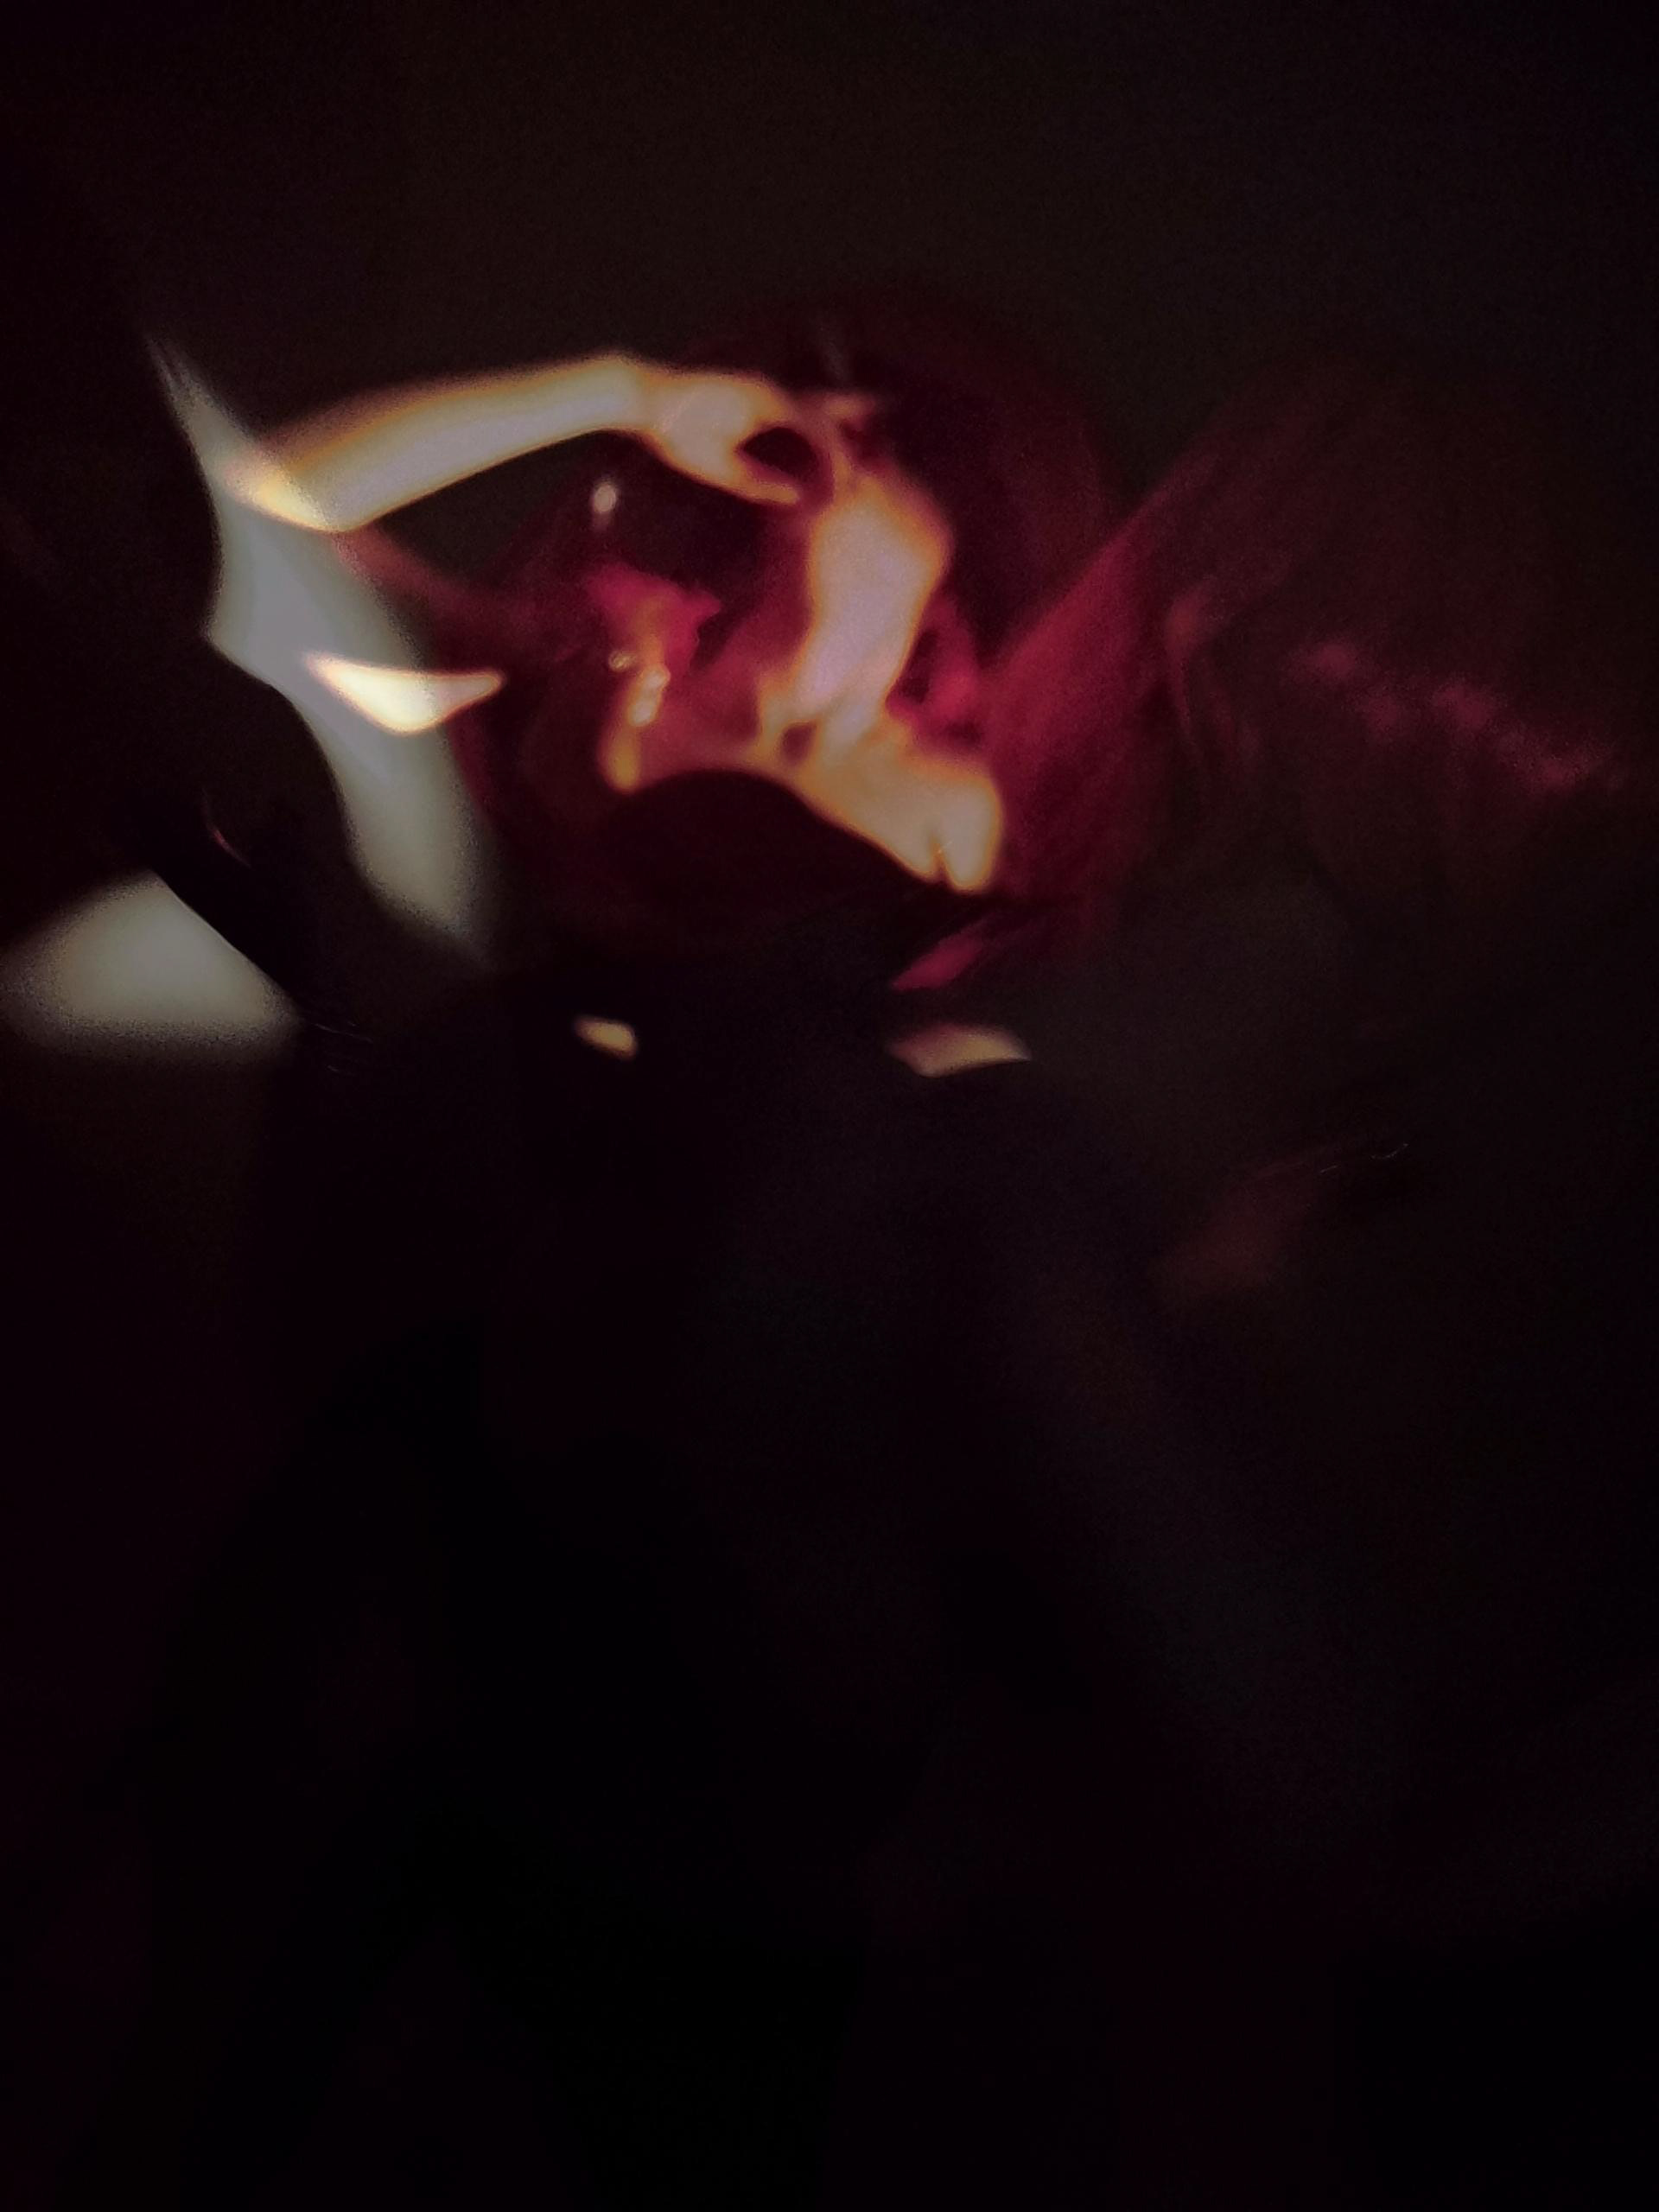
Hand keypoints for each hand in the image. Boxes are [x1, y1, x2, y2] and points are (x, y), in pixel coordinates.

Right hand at [633, 367, 865, 505]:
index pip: (814, 418)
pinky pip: (802, 419)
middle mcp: (772, 396)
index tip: (868, 448)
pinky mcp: (759, 395)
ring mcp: (768, 392)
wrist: (643, 405)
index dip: (843, 428)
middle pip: (829, 403)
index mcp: (766, 410)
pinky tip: (839, 463)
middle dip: (863, 407)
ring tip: (866, 476)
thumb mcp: (724, 468)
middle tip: (896, 407)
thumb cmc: (675, 432)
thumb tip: (795, 499)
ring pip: (822, 417)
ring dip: (845, 446)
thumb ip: (759, 481)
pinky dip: (823, 442)